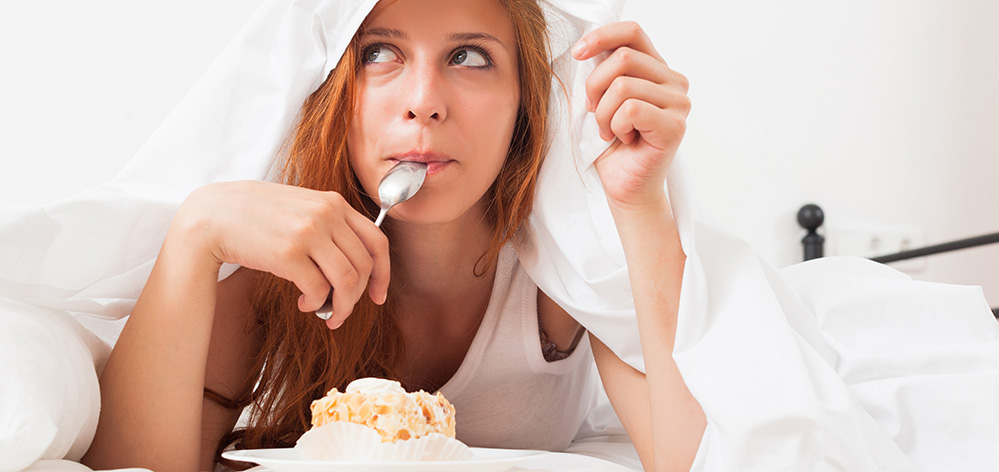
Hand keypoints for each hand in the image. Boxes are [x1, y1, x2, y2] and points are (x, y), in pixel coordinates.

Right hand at [176, 181, 388, 328]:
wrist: (213, 216)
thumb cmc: (256, 216)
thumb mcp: (300, 207)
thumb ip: (329, 224)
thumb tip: (356, 263)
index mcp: (333, 202)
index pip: (377, 241)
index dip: (383, 274)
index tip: (378, 295)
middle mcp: (326, 214)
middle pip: (364, 267)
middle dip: (357, 298)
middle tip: (341, 312)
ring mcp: (308, 233)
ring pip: (347, 281)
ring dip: (340, 306)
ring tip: (325, 313)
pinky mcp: (288, 254)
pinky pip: (319, 289)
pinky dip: (316, 303)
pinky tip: (304, 302)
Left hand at [573, 21, 689, 209]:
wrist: (623, 186)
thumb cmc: (612, 146)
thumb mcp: (600, 99)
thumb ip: (601, 72)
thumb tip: (584, 49)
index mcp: (657, 70)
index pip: (632, 33)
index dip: (601, 37)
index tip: (578, 52)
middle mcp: (674, 82)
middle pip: (622, 58)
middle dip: (595, 86)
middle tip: (594, 112)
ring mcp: (679, 103)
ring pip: (622, 86)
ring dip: (603, 113)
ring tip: (610, 131)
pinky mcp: (675, 126)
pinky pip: (630, 110)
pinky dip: (616, 126)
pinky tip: (622, 138)